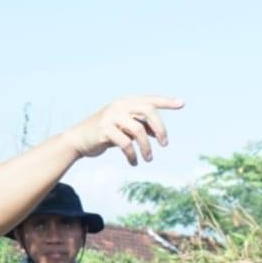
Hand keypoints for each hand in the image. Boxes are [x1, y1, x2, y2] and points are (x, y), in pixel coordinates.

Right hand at [62, 96, 183, 164]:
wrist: (79, 140)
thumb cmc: (106, 133)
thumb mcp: (124, 128)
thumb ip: (140, 127)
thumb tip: (159, 134)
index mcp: (126, 102)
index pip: (151, 100)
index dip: (167, 102)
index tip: (182, 104)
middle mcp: (120, 105)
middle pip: (148, 111)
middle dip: (160, 128)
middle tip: (165, 144)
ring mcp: (111, 116)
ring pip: (138, 130)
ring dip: (146, 148)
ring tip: (148, 159)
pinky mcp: (104, 129)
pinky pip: (125, 144)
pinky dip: (132, 155)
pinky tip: (134, 162)